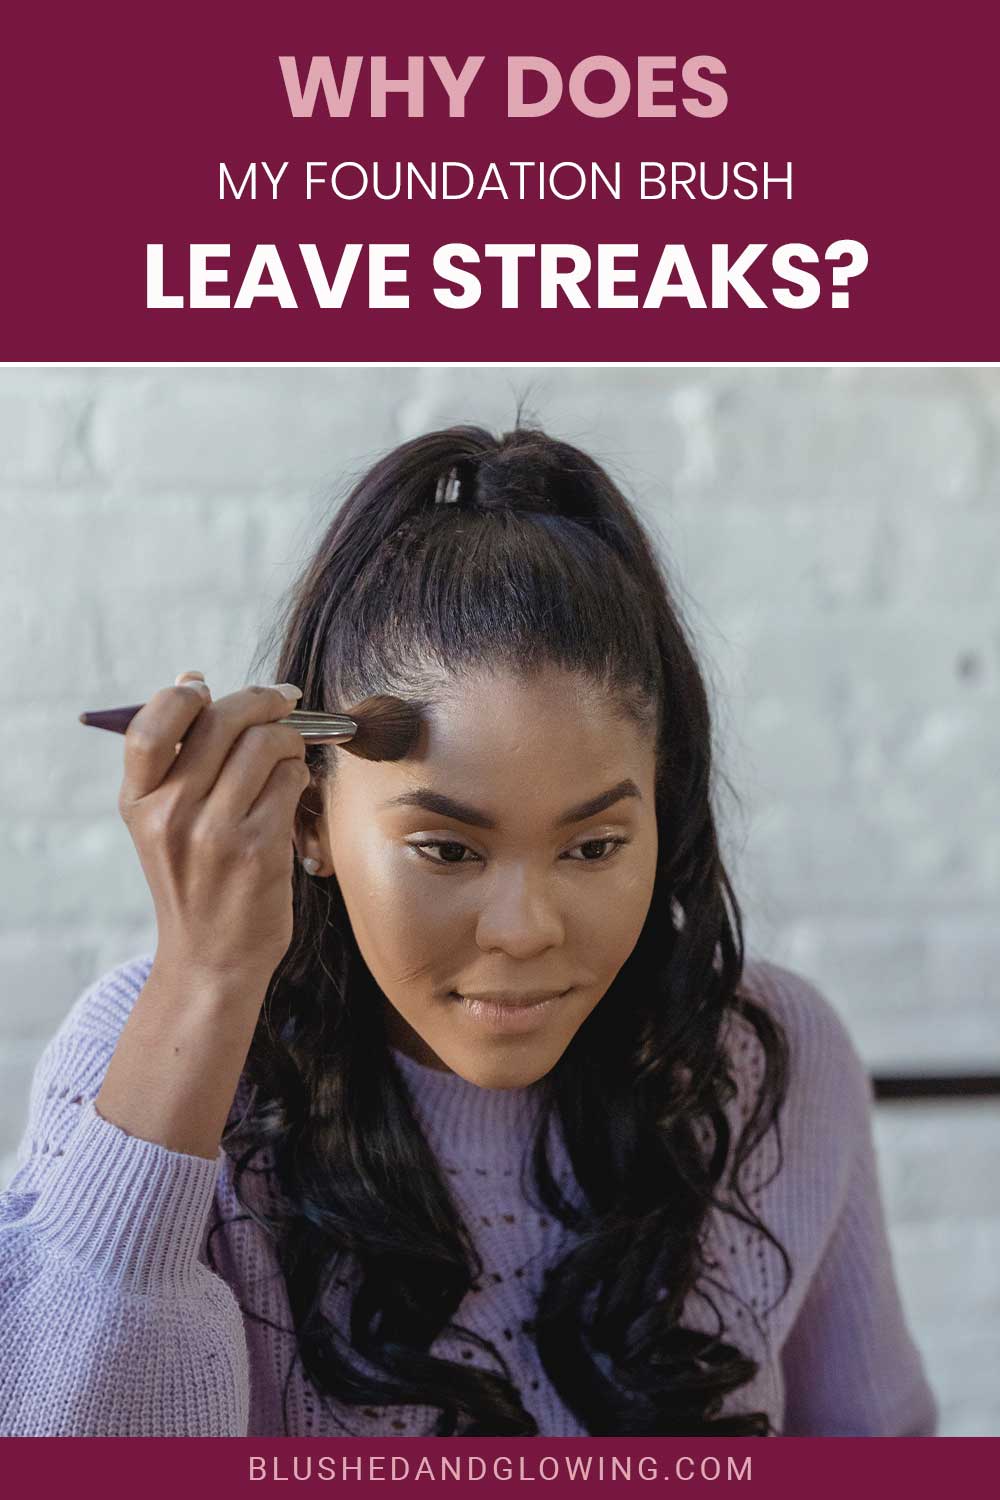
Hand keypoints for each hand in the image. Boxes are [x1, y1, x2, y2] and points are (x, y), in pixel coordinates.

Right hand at [117, 671, 310, 985]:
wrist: (211, 957)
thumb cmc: (194, 878)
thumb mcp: (161, 821)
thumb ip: (175, 756)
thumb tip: (190, 678)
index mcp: (138, 802)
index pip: (150, 725)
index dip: (184, 695)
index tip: (208, 688)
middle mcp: (170, 814)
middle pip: (220, 720)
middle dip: (262, 700)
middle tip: (283, 699)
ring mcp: (215, 833)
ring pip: (265, 744)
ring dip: (289, 737)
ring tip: (289, 752)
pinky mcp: (259, 850)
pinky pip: (291, 779)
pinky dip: (299, 773)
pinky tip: (294, 786)